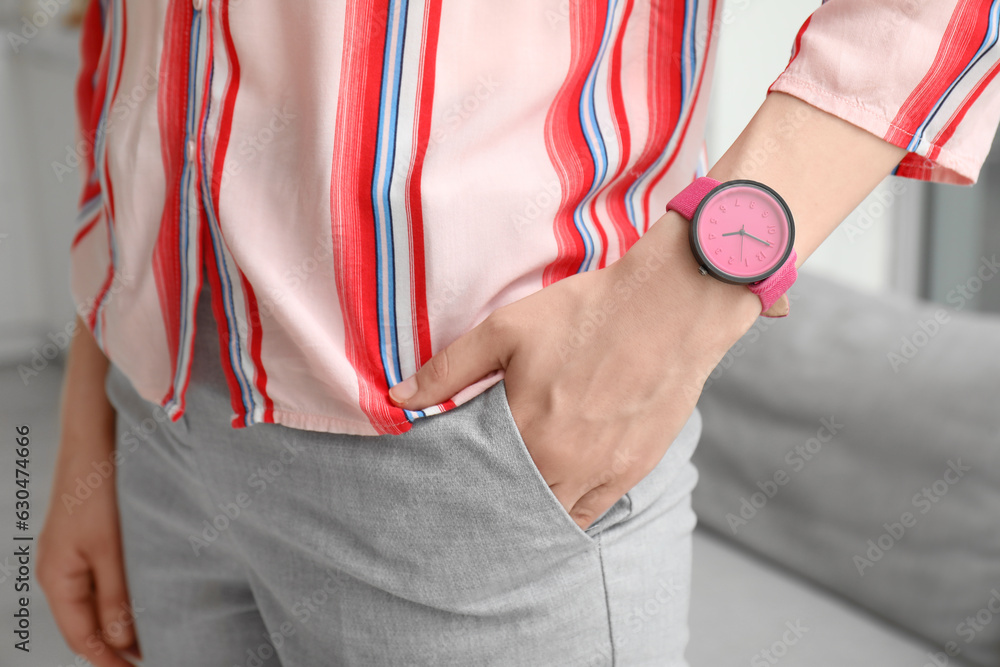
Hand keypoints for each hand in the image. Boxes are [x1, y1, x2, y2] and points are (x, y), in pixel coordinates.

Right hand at [38, 319, 139, 666]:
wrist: (94, 437)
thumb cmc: (100, 489)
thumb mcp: (113, 548)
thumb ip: (117, 597)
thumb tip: (124, 643)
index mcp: (58, 578)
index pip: (81, 638)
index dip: (109, 661)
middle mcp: (58, 569)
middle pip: (85, 624)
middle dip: (115, 646)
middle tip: (154, 657)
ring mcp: (71, 553)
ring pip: (93, 603)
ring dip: (119, 622)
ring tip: (154, 636)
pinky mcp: (86, 537)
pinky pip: (99, 580)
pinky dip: (118, 597)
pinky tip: (143, 597)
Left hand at [390, 214, 758, 529]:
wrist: (670, 307)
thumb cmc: (587, 312)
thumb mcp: (507, 328)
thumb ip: (450, 368)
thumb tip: (398, 398)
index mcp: (527, 429)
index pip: (480, 480)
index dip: (463, 488)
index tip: (448, 493)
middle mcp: (564, 461)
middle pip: (516, 506)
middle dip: (495, 506)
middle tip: (479, 500)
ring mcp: (603, 470)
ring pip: (555, 516)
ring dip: (532, 514)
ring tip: (514, 506)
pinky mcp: (634, 468)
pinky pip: (594, 511)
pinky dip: (571, 513)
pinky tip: (557, 502)